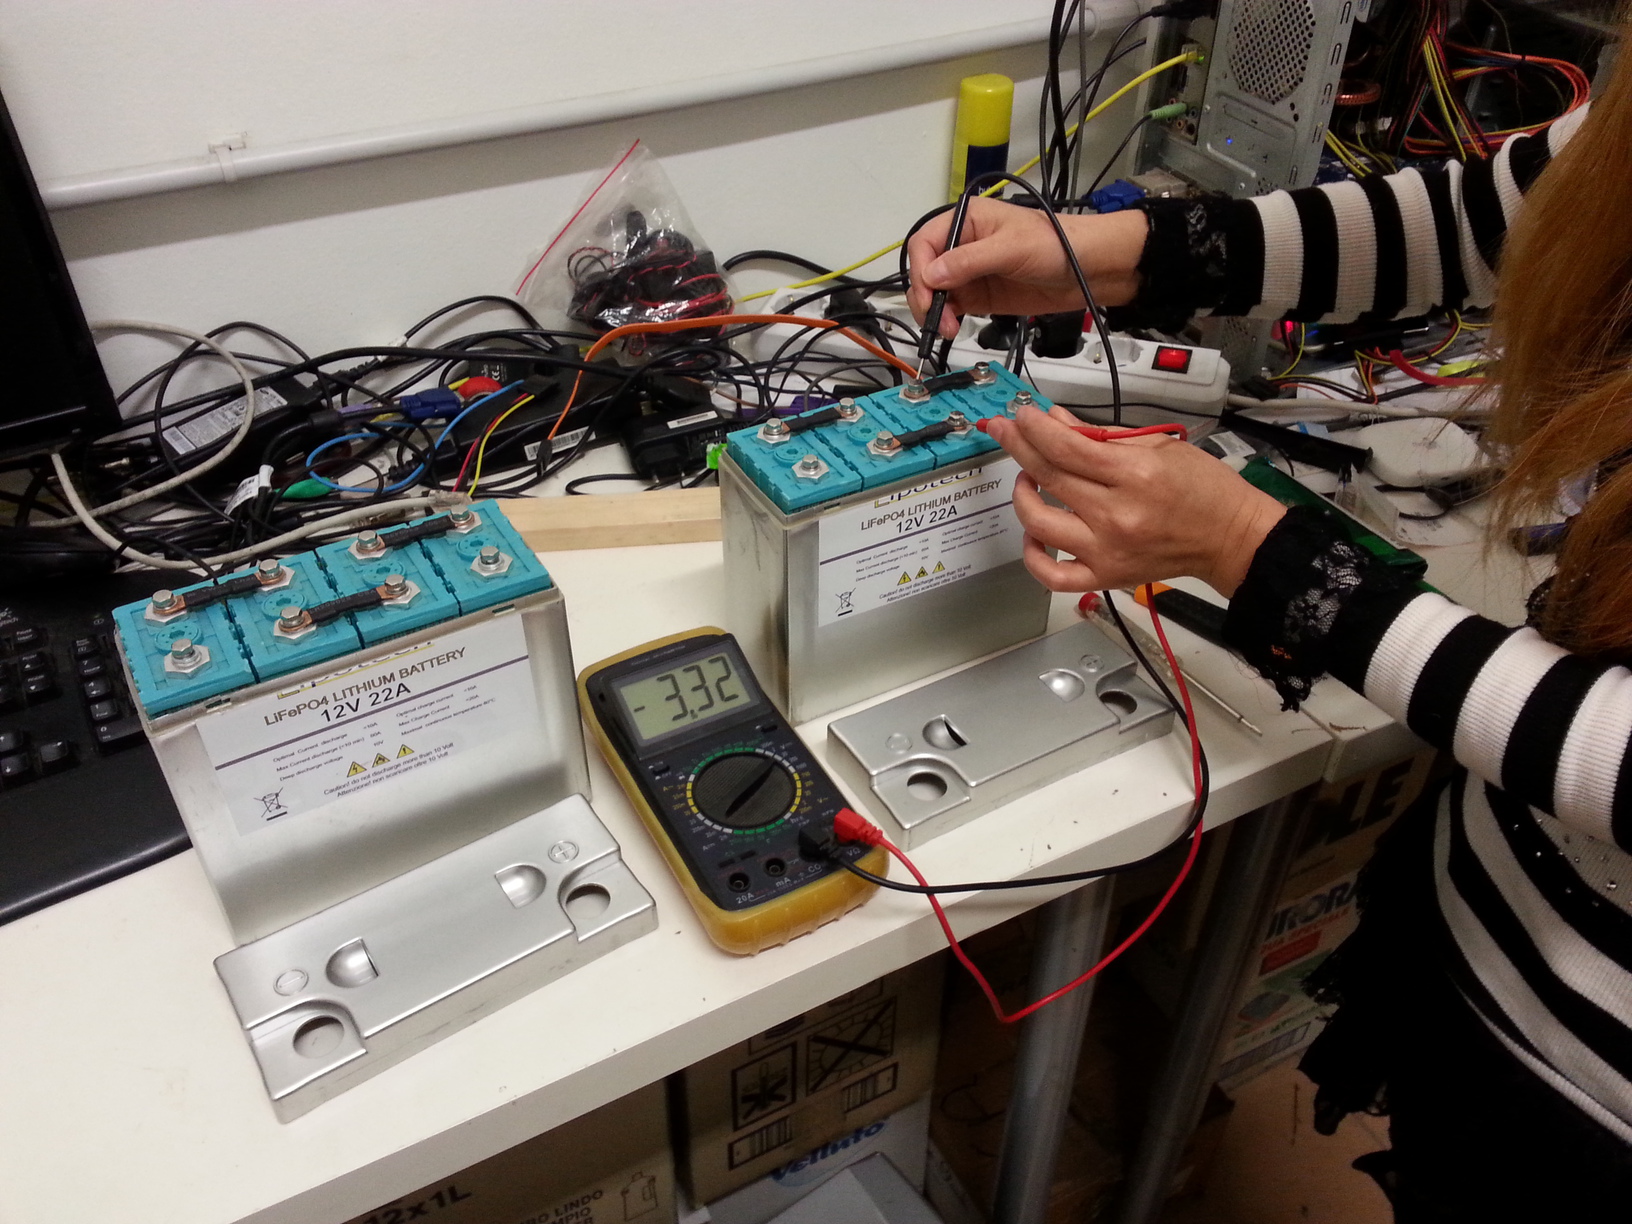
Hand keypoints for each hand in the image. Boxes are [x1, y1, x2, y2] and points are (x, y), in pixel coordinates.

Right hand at [906, 198, 1146, 338]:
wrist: (1088, 270)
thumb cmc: (1056, 244)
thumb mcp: (1011, 249)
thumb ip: (969, 262)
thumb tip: (932, 276)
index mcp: (967, 220)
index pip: (925, 242)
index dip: (920, 268)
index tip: (928, 292)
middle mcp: (963, 245)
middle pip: (925, 269)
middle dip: (925, 294)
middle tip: (935, 317)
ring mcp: (970, 272)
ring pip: (935, 292)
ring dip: (934, 311)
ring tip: (946, 328)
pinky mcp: (979, 295)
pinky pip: (952, 307)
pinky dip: (946, 319)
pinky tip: (951, 327)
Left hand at [983, 405, 1286, 596]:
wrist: (1229, 538)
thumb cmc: (1202, 488)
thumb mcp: (1157, 447)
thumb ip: (1100, 436)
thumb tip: (1055, 421)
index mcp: (1134, 476)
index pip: (1066, 448)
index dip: (1035, 429)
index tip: (1020, 415)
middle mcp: (1116, 515)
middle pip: (1049, 477)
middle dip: (1019, 447)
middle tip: (1005, 430)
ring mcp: (1107, 550)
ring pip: (1040, 524)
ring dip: (1022, 496)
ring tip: (1028, 479)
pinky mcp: (1105, 577)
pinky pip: (1052, 576)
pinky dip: (1033, 557)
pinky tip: (1034, 534)